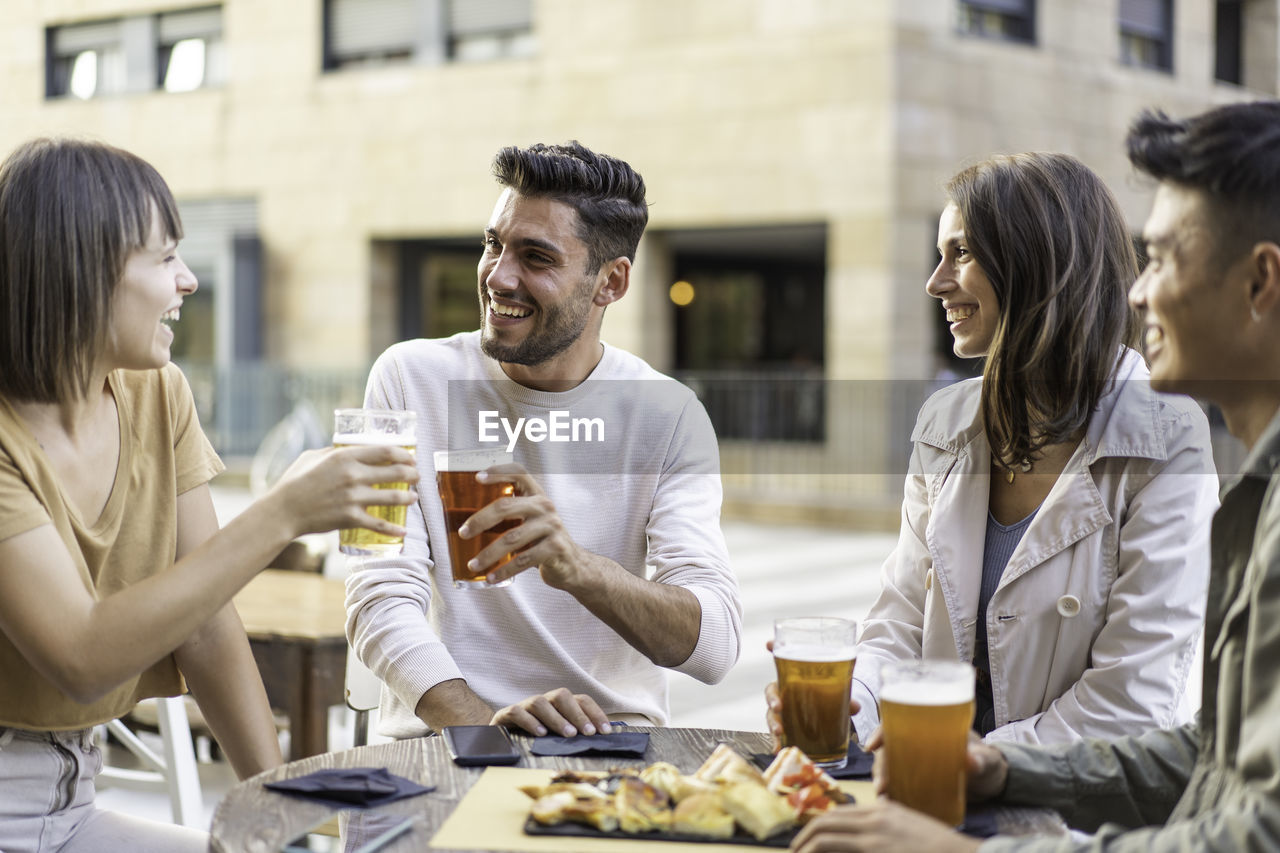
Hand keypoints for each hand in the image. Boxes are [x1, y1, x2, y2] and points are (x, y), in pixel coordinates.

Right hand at [267, 444, 418, 538]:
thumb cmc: (295, 481)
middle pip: (395, 472)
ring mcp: (354, 498)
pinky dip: (394, 529)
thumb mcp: (314, 456)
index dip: (404, 454)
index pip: (385, 451)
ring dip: (409, 498)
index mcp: (345, 456)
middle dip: (412, 474)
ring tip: (414, 498)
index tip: (410, 457)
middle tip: (417, 476)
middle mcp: (353, 475)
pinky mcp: (351, 518)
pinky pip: (379, 524)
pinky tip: (403, 531)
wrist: (282, 511)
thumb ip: (335, 451)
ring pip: (393, 497)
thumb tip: (351, 448)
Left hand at [458, 464, 590, 589]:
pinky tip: (492, 577)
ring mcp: (552, 526)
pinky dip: (504, 570)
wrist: (572, 565)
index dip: (498, 471)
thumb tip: (467, 523)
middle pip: (505, 506)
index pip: (518, 474)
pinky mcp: (556, 548)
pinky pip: (523, 560)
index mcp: (536, 496)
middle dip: (479, 520)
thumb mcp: (529, 522)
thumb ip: (509, 516)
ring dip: (488, 554)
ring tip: (473, 565)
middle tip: (463, 533)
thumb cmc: (542, 541)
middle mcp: (545, 506)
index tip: (477, 478)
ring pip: (511, 538)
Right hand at [490, 688, 612, 736]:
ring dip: (557, 718)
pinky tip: (541, 734)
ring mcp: (524, 706)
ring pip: (540, 702)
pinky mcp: (506, 715)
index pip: (581, 700)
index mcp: (559, 704)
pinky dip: (530, 722)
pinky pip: (517, 712)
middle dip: (577, 714)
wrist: (500, 741)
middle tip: (588, 732)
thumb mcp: (557, 737)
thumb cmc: (534, 739)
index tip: (605, 731)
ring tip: (568, 734)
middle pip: (562, 696)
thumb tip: (599, 740)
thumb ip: (574, 735)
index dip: (595, 713)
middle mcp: (544, 701)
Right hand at [765, 640, 860, 751]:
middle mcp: (784, 692)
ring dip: (772, 723)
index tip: (769, 644)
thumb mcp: (837, 691)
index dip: (774, 649)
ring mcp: (783, 710)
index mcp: (794, 677)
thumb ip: (845, 697)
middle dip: (773, 699)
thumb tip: (855, 706)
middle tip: (779, 706)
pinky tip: (778, 749)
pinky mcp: (786, 727)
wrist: (830, 708)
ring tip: (778, 732)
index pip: (782, 660)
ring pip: (771, 714)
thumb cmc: (828, 693)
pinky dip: (777, 742)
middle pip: (772, 692)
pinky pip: (778, 734)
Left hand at [790, 801, 981, 852]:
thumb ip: (890, 826)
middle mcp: (875, 816)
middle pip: (828, 820)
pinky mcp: (874, 849)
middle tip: (796, 849)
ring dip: (806, 845)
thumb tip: (873, 828)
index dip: (821, 824)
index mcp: (884, 810)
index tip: (810, 837)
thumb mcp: (911, 829)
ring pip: (825, 833)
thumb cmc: (940, 850)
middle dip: (806, 834)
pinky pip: (833, 846)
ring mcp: (873, 834)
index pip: (841, 812)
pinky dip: (816, 851)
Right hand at [869, 729, 1006, 802]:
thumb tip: (971, 760)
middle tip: (882, 784)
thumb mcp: (985, 758)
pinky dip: (891, 794)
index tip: (873, 746)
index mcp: (928, 730)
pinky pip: (898, 786)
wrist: (990, 782)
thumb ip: (980, 759)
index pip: (897, 725)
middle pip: (888, 750)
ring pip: (888, 768)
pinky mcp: (917, 783)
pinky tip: (890, 804)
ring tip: (883, 797)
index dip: (881, 733)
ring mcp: (915, 765)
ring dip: (882, 781)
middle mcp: (916, 746)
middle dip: (880, 766)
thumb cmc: (986, 761)